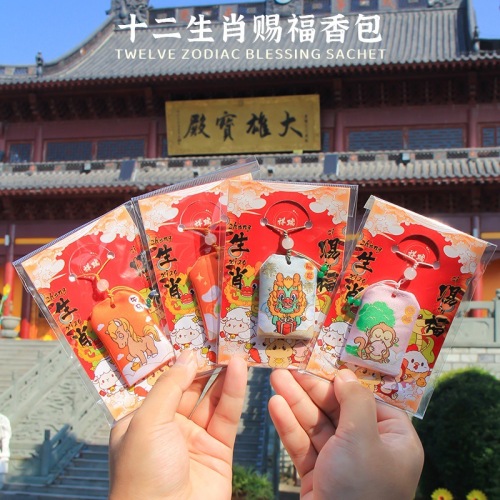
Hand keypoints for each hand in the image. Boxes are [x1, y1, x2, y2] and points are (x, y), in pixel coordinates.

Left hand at [109, 351, 247, 499]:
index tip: (195, 340)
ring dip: (222, 375)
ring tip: (234, 350)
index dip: (179, 363)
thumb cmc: (144, 474)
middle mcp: (167, 429)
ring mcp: (193, 440)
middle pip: (189, 389)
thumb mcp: (147, 422)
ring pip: (210, 400)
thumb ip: (169, 386)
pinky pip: (226, 416)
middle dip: (204, 366)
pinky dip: (233, 392)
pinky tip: (239, 370)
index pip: (163, 385)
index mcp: (141, 422)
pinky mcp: (218, 451)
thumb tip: (187, 357)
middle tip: (220, 341)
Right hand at [269, 368, 423, 499]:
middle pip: (339, 409)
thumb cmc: (361, 488)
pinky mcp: (320, 475)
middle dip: (312, 388)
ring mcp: (343, 463)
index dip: (347, 382)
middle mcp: (370, 450)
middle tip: (290, 367)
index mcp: (394, 441)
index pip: (371, 401)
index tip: (325, 364)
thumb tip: (346, 376)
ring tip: (275, 378)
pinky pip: (305, 444)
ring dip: (296, 402)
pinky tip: (275, 406)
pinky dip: (290, 426)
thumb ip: (354, 401)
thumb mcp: (363, 438)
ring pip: (317, 424)